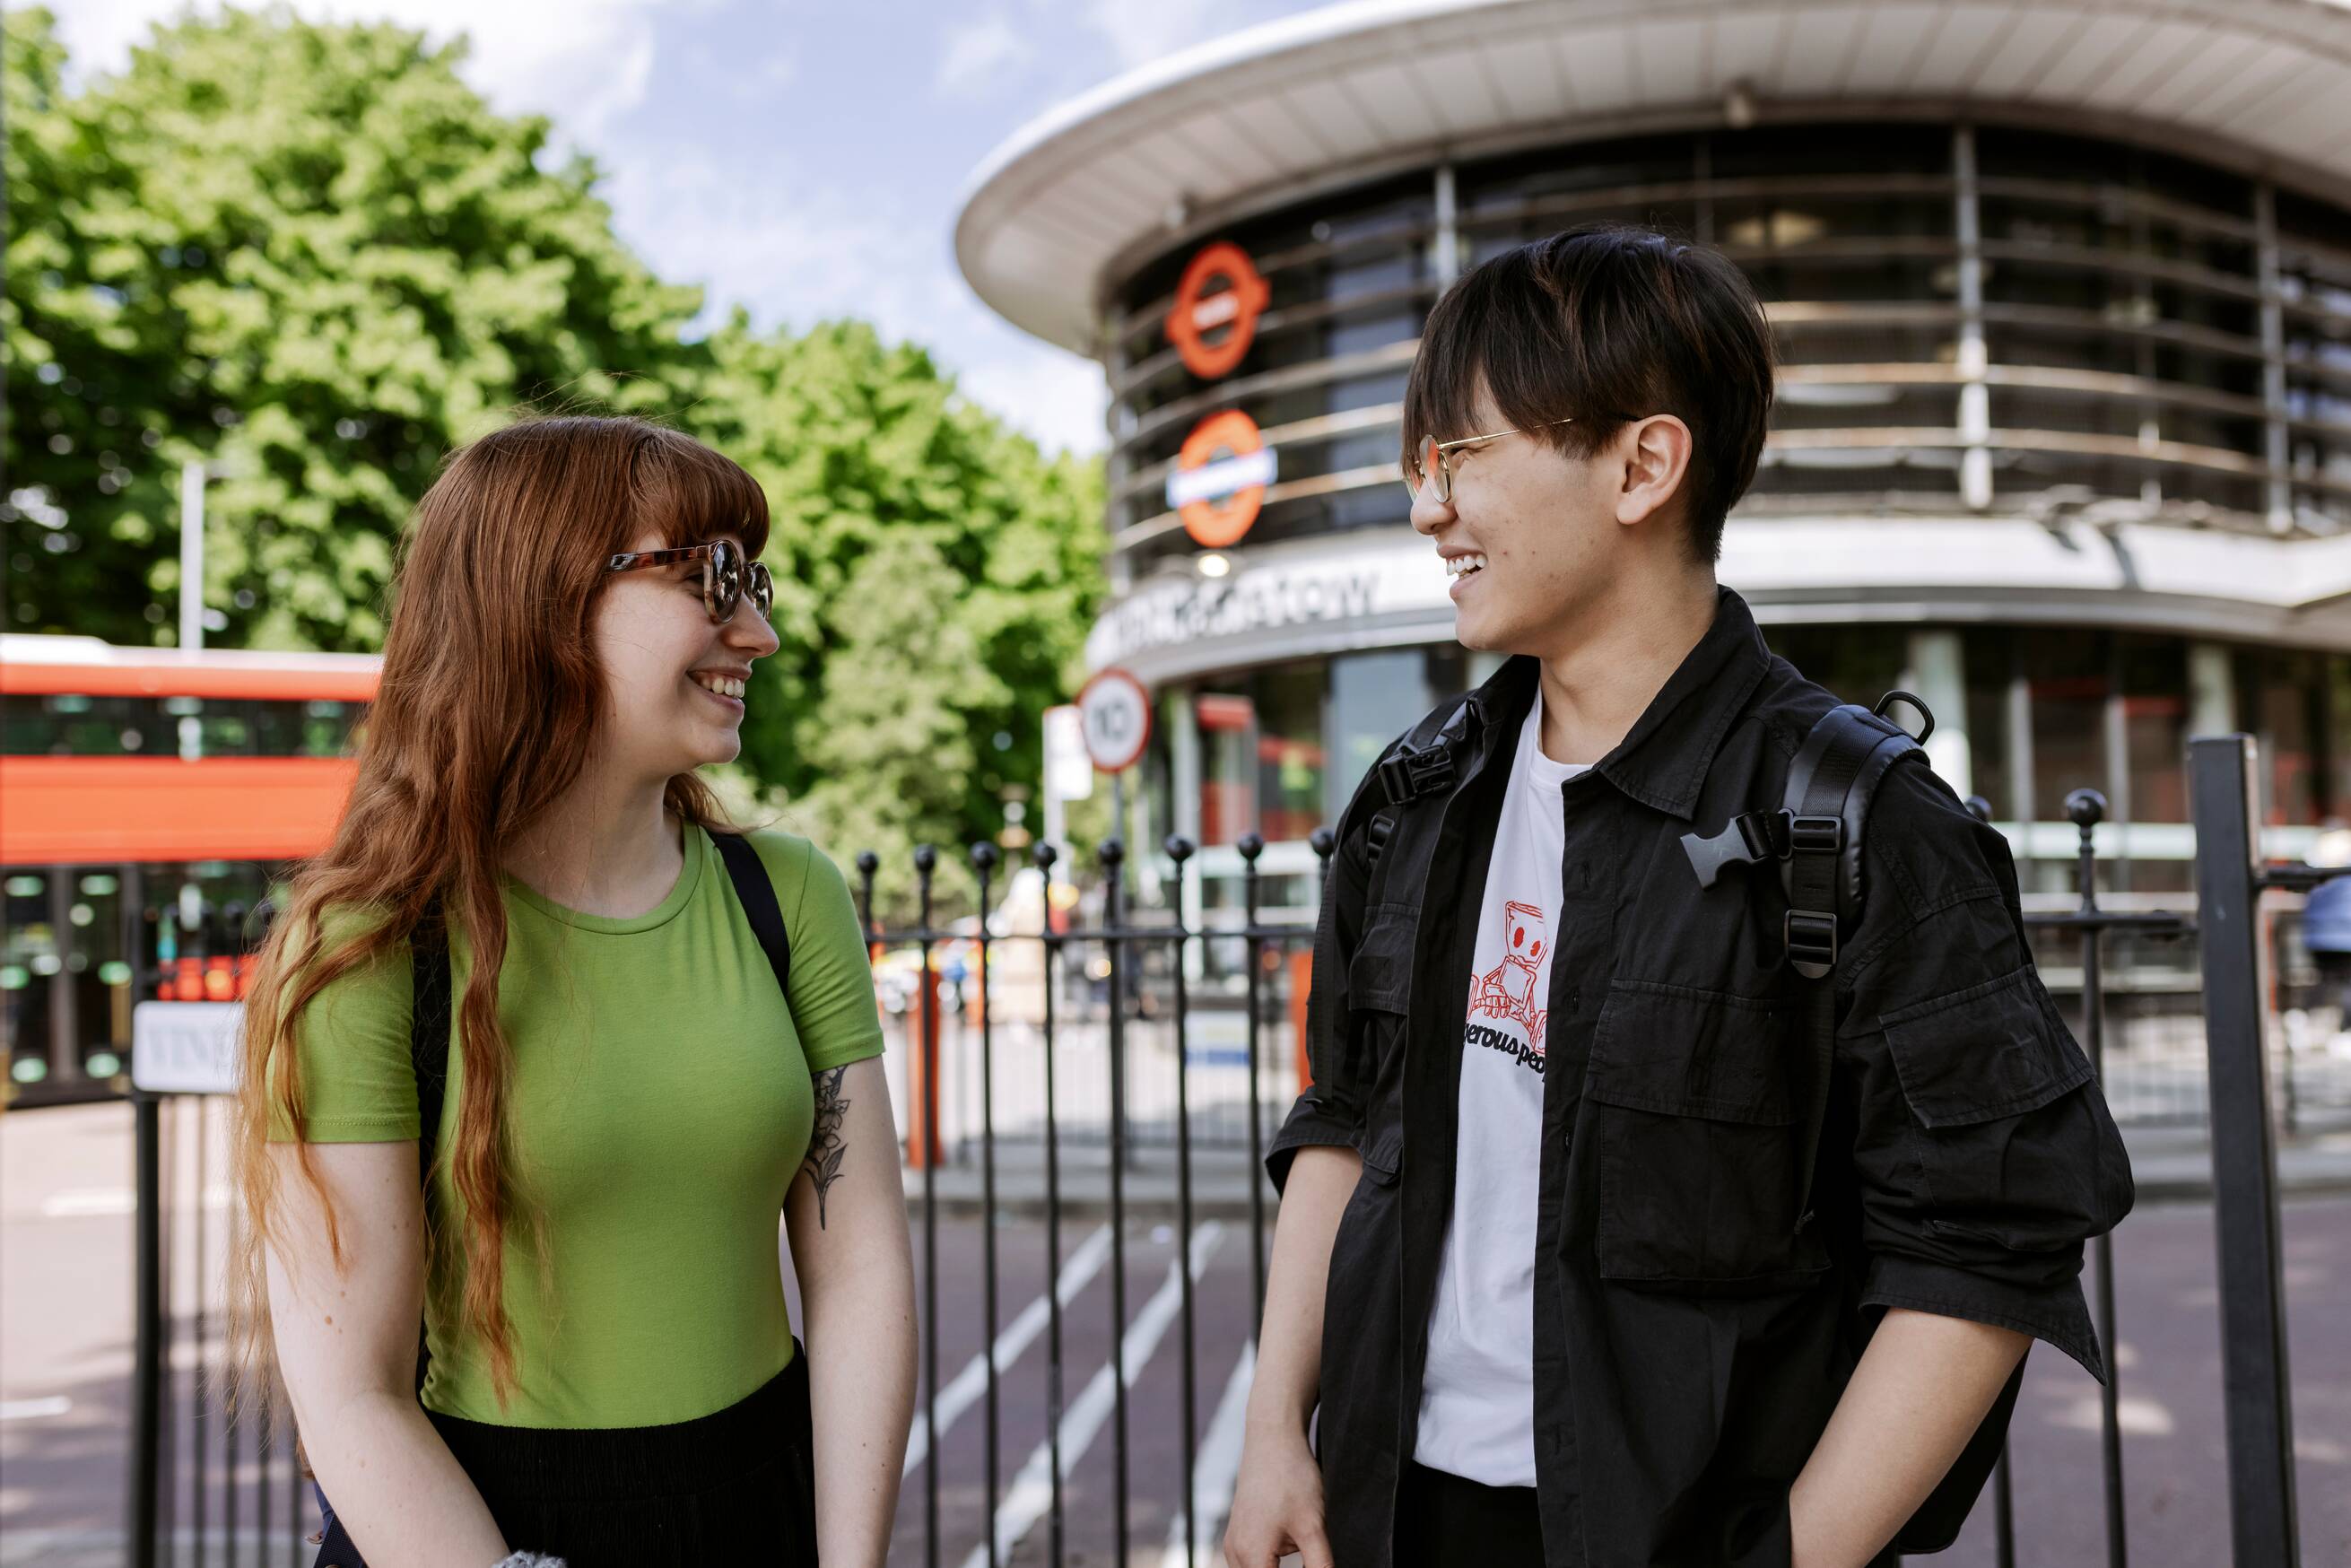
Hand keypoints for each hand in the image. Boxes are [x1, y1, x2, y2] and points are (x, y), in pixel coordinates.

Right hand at [1221, 1424, 1331, 1567]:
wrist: (1272, 1438)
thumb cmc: (1291, 1477)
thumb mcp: (1313, 1527)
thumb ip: (1320, 1565)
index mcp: (1251, 1556)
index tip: (1318, 1566)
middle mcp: (1235, 1553)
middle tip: (1315, 1558)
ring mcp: (1234, 1543)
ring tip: (1307, 1550)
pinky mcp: (1239, 1533)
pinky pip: (1252, 1563)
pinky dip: (1272, 1566)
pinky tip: (1294, 1551)